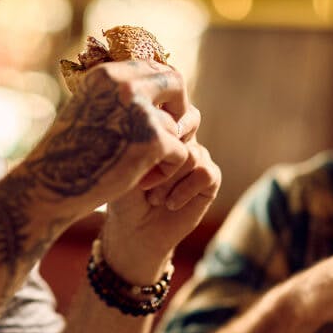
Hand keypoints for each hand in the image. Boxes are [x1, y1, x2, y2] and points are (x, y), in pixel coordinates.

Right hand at [18, 60, 191, 221]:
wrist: (53, 186)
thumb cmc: (69, 154)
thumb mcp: (89, 110)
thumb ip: (118, 96)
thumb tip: (155, 85)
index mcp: (107, 75)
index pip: (154, 66)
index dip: (166, 88)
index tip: (167, 109)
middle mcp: (124, 85)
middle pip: (176, 83)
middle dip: (180, 108)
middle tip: (174, 133)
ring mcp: (140, 112)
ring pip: (178, 125)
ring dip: (167, 149)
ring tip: (143, 169)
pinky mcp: (153, 141)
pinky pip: (182, 152)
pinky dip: (167, 171)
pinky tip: (146, 182)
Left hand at [102, 103, 219, 282]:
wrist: (134, 230)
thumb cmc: (123, 195)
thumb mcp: (124, 165)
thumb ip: (140, 140)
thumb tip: (150, 120)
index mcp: (160, 126)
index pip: (171, 103)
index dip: (161, 119)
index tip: (143, 140)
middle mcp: (182, 137)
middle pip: (186, 124)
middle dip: (165, 150)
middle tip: (146, 175)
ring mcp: (198, 154)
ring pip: (191, 154)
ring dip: (168, 179)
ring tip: (153, 197)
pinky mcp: (210, 177)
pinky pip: (204, 173)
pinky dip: (183, 190)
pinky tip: (169, 203)